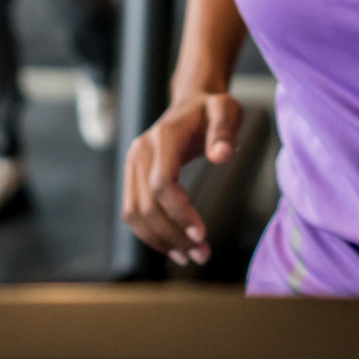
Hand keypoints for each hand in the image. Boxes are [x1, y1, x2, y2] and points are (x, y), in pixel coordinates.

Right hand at [121, 91, 240, 264]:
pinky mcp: (132, 176)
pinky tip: (174, 247)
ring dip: (159, 240)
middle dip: (173, 235)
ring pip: (134, 213)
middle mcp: (141, 151)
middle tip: (203, 255)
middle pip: (147, 204)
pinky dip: (150, 233)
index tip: (202, 234)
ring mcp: (132, 163)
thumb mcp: (226, 110)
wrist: (191, 102)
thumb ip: (224, 130)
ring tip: (190, 256)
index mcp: (163, 137)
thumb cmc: (212, 109)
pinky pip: (133, 211)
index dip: (179, 212)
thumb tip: (222, 155)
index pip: (162, 183)